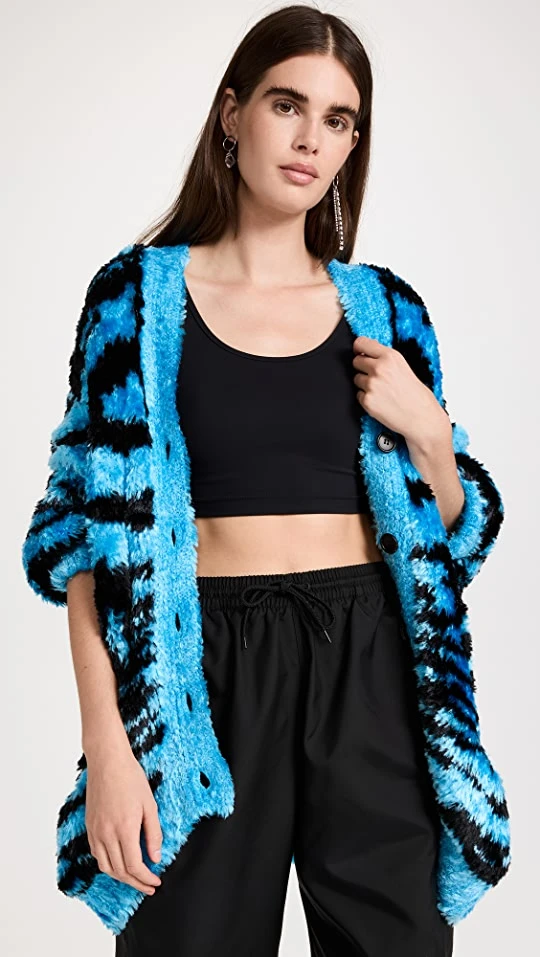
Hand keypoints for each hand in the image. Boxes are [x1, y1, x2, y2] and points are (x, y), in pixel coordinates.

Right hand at [85, 740, 162, 894]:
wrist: (108, 762)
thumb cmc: (131, 779)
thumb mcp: (150, 805)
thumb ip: (153, 834)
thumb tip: (155, 858)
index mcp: (124, 829)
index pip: (134, 866)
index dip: (146, 879)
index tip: (156, 882)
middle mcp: (107, 834)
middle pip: (120, 871)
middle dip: (136, 883)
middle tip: (149, 886)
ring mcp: (96, 831)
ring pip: (106, 866)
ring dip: (121, 877)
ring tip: (135, 879)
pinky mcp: (89, 827)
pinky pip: (97, 854)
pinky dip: (109, 864)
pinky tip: (119, 862)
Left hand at [352, 335, 445, 442]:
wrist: (421, 417)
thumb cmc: (417, 396)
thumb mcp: (404, 367)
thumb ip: (385, 359)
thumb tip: (368, 354)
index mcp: (390, 357)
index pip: (361, 343)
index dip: (359, 349)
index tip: (360, 352)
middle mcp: (379, 368)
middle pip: (356, 361)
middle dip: (362, 367)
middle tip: (375, 376)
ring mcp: (372, 385)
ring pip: (356, 378)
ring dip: (364, 384)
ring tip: (382, 391)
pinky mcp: (367, 400)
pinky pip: (358, 394)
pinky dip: (366, 398)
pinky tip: (380, 401)